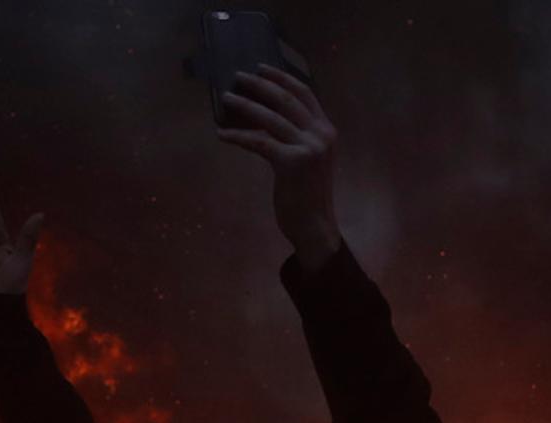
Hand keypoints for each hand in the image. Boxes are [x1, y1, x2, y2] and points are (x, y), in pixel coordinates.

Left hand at [217, 65, 341, 268]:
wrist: (315, 226)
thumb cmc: (308, 195)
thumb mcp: (310, 159)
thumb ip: (299, 137)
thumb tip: (267, 115)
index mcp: (327, 130)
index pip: (305, 93)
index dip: (282, 78)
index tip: (262, 68)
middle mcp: (321, 135)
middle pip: (285, 99)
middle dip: (259, 85)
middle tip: (238, 77)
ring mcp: (308, 148)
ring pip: (270, 117)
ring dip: (245, 105)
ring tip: (227, 98)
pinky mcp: (292, 163)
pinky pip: (259, 141)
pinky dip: (238, 136)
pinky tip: (222, 134)